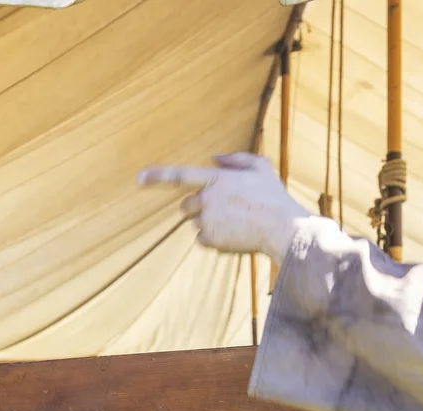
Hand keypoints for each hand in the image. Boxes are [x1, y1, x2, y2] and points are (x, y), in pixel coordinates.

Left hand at [138, 153, 310, 264]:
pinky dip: (215, 239)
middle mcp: (207, 198)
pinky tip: (235, 235)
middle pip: (186, 206)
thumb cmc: (274, 197)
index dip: (157, 176)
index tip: (138, 179)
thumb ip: (235, 159)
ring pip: (196, 223)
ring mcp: (207, 220)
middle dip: (198, 208)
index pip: (179, 175)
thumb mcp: (261, 167)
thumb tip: (214, 158)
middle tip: (224, 211)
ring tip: (237, 223)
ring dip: (210, 223)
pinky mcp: (210, 239)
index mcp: (217, 178)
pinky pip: (203, 240)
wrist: (283, 228)